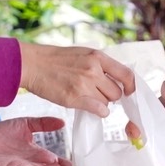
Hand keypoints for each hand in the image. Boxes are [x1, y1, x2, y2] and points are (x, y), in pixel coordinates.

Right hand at [19, 44, 136, 116]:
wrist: (33, 64)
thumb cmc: (55, 59)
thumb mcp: (82, 53)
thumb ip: (99, 65)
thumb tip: (114, 80)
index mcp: (97, 57)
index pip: (125, 74)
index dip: (130, 86)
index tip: (128, 92)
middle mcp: (93, 70)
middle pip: (117, 92)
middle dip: (110, 96)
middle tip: (98, 94)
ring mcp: (84, 85)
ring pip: (107, 103)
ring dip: (101, 104)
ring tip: (86, 97)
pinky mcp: (74, 98)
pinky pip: (99, 110)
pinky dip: (98, 112)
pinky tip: (89, 106)